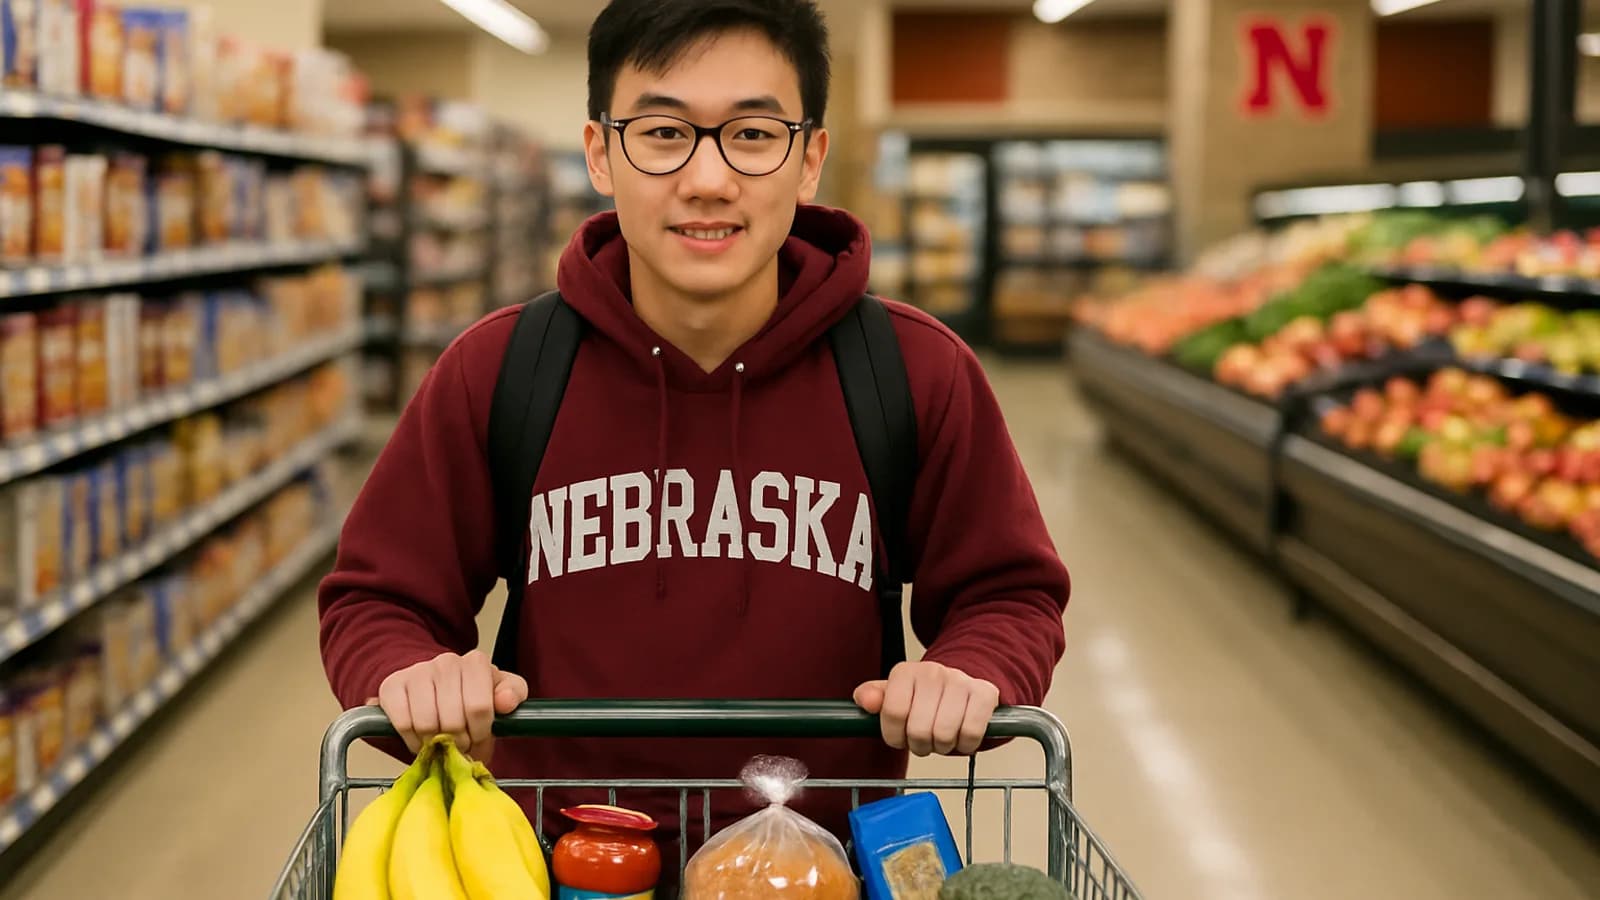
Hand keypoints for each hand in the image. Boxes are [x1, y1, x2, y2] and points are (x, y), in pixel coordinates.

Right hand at [367, 650, 528, 762]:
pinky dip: (413, 741)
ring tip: (441, 742)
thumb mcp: (500, 692)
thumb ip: (512, 695)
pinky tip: (421, 738)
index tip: (478, 738)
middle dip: (459, 742)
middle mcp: (446, 662)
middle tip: (460, 745)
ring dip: (435, 744)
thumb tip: (505, 703)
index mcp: (476, 662)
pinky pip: (403, 724)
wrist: (433, 685)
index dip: (480, 732)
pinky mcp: (392, 686)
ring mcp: (417, 672)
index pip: (479, 708)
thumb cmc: (471, 693)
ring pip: (427, 724)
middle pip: (453, 720)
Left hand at [853, 661, 999, 756]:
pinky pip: (971, 733)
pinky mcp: (984, 693)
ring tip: (941, 738)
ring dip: (942, 747)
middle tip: (923, 741)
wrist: (964, 681)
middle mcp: (932, 672)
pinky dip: (965, 745)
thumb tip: (866, 701)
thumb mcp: (895, 695)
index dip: (895, 736)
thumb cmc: (924, 697)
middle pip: (919, 729)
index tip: (900, 737)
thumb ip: (873, 698)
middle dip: (919, 745)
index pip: (893, 712)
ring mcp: (960, 681)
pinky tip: (961, 737)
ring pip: (944, 734)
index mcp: (905, 672)